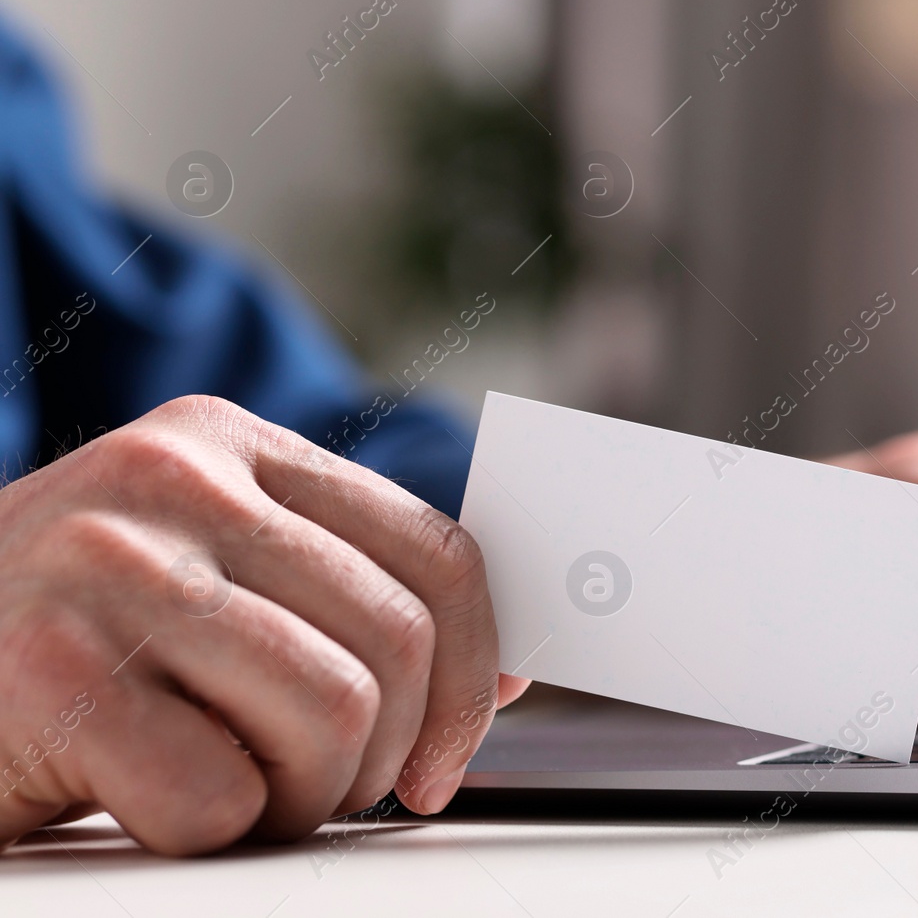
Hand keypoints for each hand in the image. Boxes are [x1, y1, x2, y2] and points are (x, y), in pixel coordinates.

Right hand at [0, 396, 524, 854]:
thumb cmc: (66, 638)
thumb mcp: (204, 571)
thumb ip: (343, 598)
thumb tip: (508, 672)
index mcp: (229, 444)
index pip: (436, 550)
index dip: (475, 669)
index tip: (450, 752)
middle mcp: (174, 482)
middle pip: (397, 640)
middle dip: (380, 749)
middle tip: (313, 784)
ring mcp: (110, 569)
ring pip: (333, 714)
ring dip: (301, 794)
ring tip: (225, 788)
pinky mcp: (54, 674)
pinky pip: (220, 797)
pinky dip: (206, 830)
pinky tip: (145, 801)